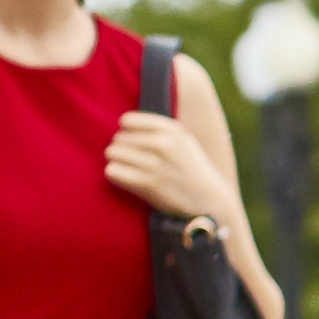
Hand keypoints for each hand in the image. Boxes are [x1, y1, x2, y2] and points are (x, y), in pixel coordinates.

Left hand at [104, 109, 225, 226]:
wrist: (207, 197)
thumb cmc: (190, 167)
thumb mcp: (183, 139)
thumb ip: (157, 128)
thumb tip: (122, 122)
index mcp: (171, 130)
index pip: (128, 120)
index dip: (126, 131)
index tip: (132, 139)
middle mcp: (162, 143)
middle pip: (118, 138)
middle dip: (122, 148)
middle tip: (134, 159)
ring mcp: (154, 164)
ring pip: (112, 153)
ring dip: (117, 161)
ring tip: (130, 167)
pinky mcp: (146, 183)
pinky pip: (112, 171)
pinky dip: (115, 174)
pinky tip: (126, 178)